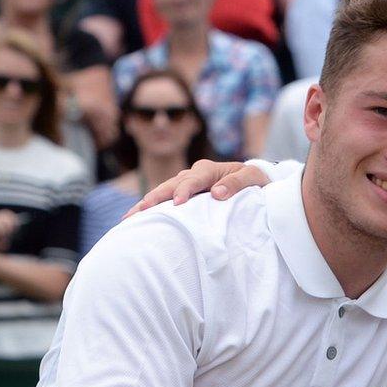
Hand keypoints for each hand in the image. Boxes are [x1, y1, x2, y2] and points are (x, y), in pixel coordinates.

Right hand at [129, 160, 265, 214]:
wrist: (256, 178)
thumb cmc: (255, 180)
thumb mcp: (253, 178)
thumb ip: (237, 184)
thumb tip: (217, 193)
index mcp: (209, 169)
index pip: (193, 180)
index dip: (184, 191)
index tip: (177, 204)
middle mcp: (194, 173)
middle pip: (170, 184)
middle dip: (154, 198)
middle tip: (139, 212)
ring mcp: (188, 182)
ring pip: (164, 190)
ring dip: (147, 203)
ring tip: (130, 217)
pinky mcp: (187, 191)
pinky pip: (167, 198)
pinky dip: (154, 206)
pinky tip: (140, 216)